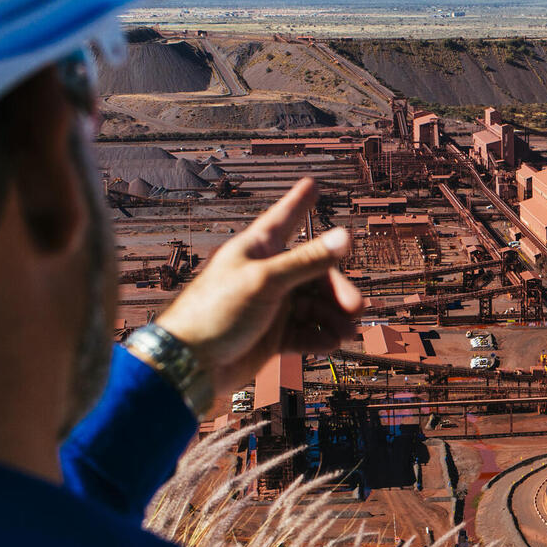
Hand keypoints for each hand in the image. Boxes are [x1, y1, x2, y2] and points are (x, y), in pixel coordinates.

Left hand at [151, 178, 361, 411]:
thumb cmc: (216, 311)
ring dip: (333, 317)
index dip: (299, 202)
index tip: (312, 183)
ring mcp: (272, 305)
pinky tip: (330, 343)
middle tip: (356, 307)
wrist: (190, 364)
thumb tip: (346, 237)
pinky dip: (319, 337)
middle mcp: (268, 273)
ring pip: (315, 305)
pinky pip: (305, 331)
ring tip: (347, 333)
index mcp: (260, 249)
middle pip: (316, 273)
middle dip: (338, 290)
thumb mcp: (266, 281)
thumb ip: (308, 260)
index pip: (285, 218)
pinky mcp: (272, 334)